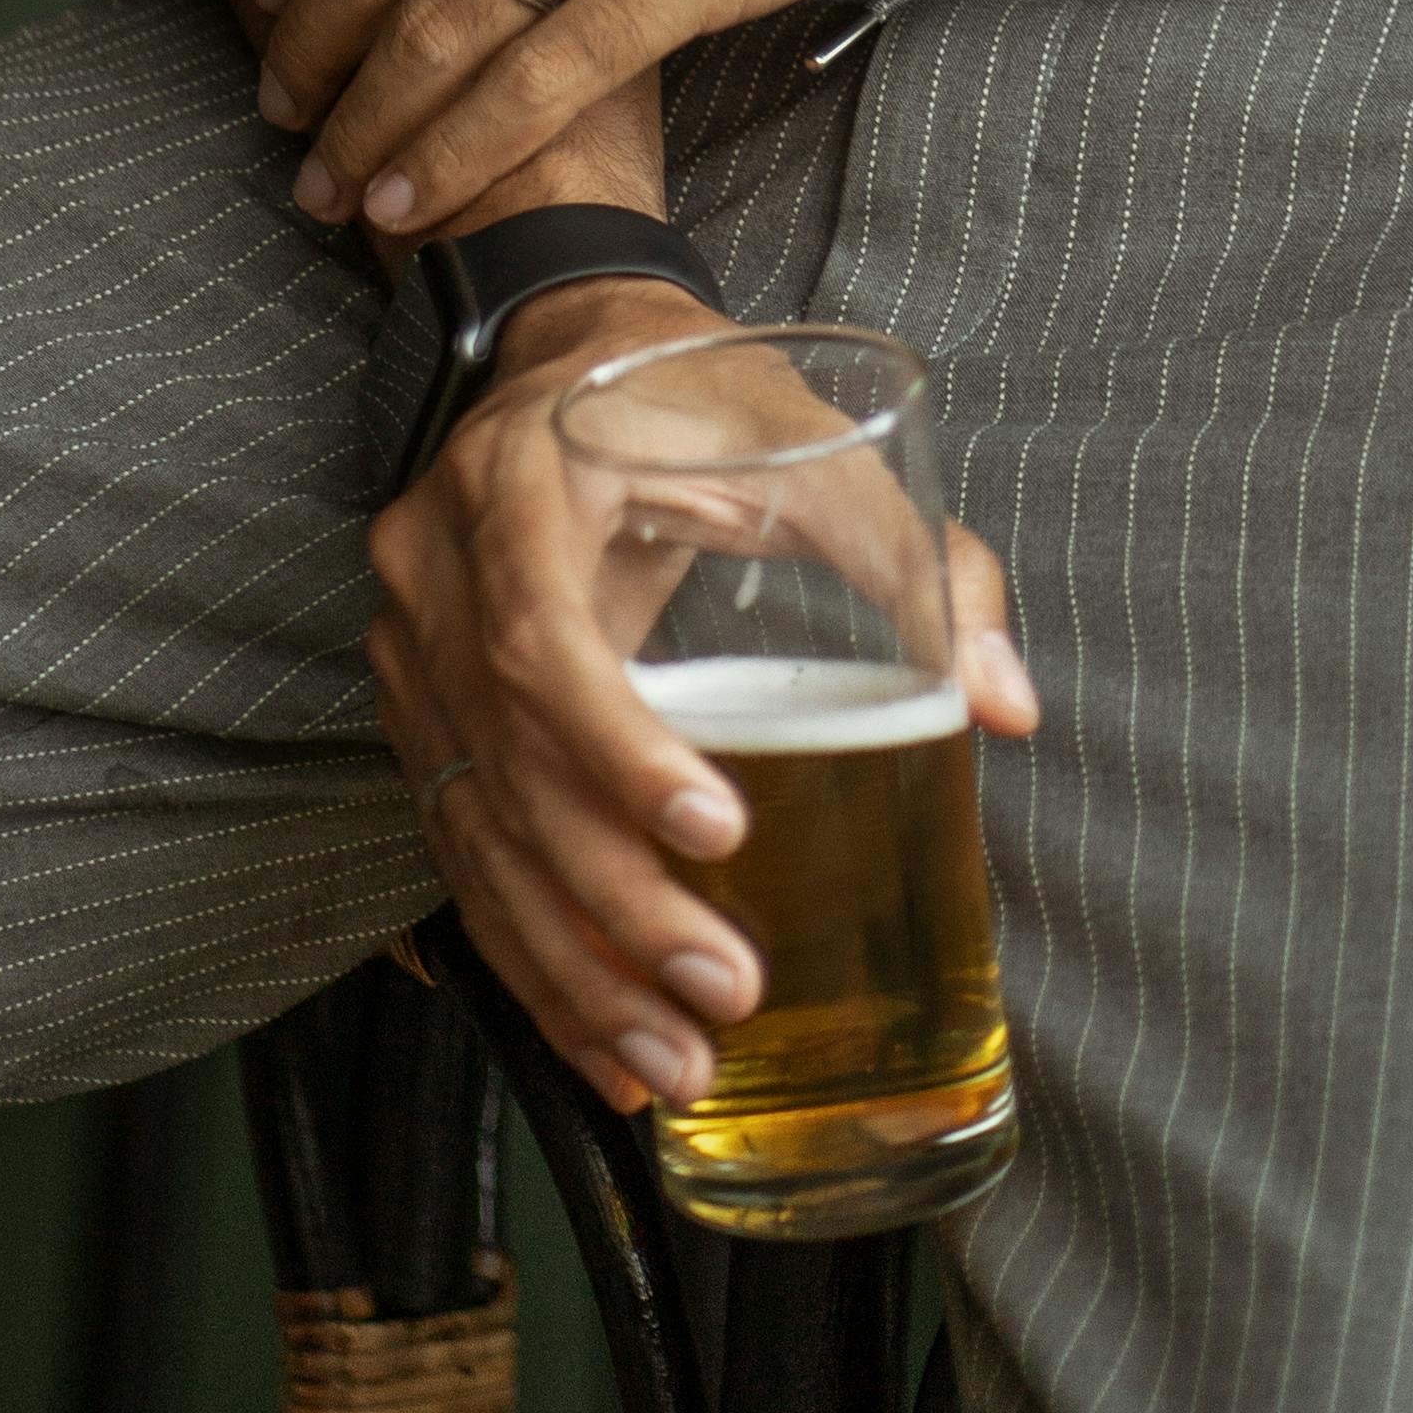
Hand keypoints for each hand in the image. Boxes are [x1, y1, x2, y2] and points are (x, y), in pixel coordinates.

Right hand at [368, 285, 1036, 1111]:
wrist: (569, 344)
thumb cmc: (699, 395)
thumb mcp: (813, 443)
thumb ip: (920, 557)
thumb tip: (1003, 704)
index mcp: (520, 484)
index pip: (540, 640)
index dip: (619, 752)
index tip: (720, 831)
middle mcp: (437, 569)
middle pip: (504, 766)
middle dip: (613, 904)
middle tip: (721, 993)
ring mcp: (410, 649)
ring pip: (471, 835)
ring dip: (571, 967)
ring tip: (673, 1068)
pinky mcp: (417, 714)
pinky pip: (460, 853)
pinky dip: (533, 957)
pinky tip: (601, 1044)